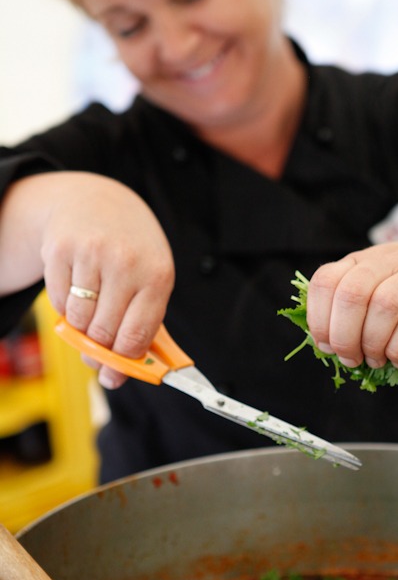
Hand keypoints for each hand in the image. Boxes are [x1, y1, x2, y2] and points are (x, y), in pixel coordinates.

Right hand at [0, 172, 174, 387]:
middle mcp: (127, 262)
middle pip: (104, 334)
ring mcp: (92, 253)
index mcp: (157, 275)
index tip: (115, 373)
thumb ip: (139, 327)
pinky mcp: (61, 249)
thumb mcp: (149, 280)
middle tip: (95, 350)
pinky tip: (76, 287)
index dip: (123, 363)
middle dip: (97, 350)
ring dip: (80, 326)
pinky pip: (57, 302)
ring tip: (90, 308)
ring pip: (78, 321)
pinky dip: (64, 306)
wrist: (99, 201)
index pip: (136, 336)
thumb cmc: (131, 249)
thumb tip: (115, 377)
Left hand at [306, 229, 397, 368]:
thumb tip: (327, 345)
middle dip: (343, 336)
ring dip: (372, 344)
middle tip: (349, 358)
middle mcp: (386, 263)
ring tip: (374, 360)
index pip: (325, 282)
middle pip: (351, 295)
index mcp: (361, 260)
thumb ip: (350, 302)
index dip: (318, 318)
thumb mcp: (377, 278)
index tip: (324, 344)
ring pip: (383, 307)